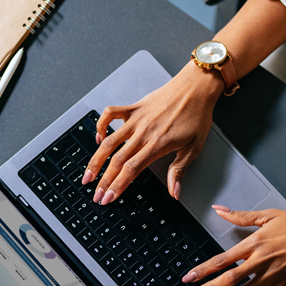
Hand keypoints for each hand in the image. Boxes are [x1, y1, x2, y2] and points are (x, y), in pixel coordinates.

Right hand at [82, 62, 222, 203]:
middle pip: (117, 160)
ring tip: (88, 175)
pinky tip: (98, 138)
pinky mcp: (134, 107)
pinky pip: (110, 113)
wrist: (197, 87)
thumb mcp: (194, 147)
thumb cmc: (197, 115)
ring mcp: (137, 119)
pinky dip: (101, 125)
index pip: (131, 170)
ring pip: (109, 141)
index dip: (117, 186)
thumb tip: (174, 192)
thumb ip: (179, 171)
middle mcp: (144, 132)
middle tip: (96, 195)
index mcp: (158, 144)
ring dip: (96, 160)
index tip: (109, 198)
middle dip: (104, 181)